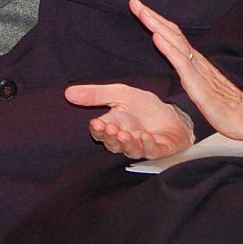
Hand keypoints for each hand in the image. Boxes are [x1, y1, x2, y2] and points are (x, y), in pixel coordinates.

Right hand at [63, 82, 194, 159]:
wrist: (174, 114)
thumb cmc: (145, 107)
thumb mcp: (121, 93)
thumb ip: (97, 94)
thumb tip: (68, 92)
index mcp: (114, 127)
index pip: (99, 133)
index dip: (97, 130)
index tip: (95, 123)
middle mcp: (126, 139)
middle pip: (113, 144)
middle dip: (111, 137)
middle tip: (111, 128)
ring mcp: (142, 146)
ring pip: (130, 150)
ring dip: (127, 143)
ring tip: (125, 133)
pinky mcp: (160, 149)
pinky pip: (152, 151)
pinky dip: (148, 145)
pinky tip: (146, 137)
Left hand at [131, 0, 242, 140]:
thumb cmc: (223, 105)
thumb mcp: (201, 86)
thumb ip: (190, 73)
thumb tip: (179, 64)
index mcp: (194, 61)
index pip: (173, 35)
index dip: (157, 21)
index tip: (140, 8)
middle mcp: (195, 59)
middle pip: (172, 32)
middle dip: (152, 16)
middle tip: (134, 1)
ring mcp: (197, 69)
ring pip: (175, 42)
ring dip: (157, 25)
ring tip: (142, 12)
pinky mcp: (198, 83)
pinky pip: (181, 62)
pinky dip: (168, 48)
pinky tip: (156, 37)